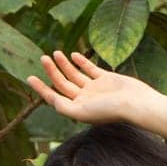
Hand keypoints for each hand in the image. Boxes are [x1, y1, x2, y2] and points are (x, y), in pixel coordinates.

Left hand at [25, 50, 159, 125]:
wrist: (136, 104)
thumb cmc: (110, 111)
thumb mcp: (82, 112)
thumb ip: (64, 107)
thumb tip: (51, 99)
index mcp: (76, 109)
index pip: (54, 97)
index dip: (41, 88)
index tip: (30, 77)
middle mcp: (84, 99)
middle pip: (62, 84)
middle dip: (52, 71)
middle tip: (43, 58)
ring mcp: (94, 89)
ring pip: (74, 75)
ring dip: (64, 65)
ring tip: (55, 53)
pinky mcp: (106, 79)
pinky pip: (89, 69)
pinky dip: (81, 62)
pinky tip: (73, 55)